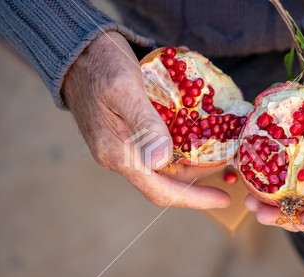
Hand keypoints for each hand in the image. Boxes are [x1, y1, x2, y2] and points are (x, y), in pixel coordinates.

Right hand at [62, 31, 229, 208]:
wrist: (76, 51)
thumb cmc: (100, 64)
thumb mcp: (124, 87)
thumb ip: (145, 124)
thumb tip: (162, 161)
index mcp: (118, 153)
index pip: (160, 191)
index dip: (194, 199)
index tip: (223, 199)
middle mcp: (118, 156)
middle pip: (166, 179)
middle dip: (199, 176)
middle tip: (227, 161)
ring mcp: (120, 146)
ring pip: (164, 164)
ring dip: (191, 160)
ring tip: (218, 147)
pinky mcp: (124, 134)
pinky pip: (157, 148)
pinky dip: (179, 144)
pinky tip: (195, 130)